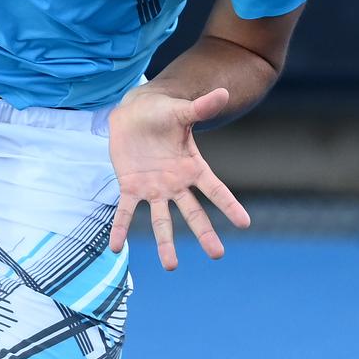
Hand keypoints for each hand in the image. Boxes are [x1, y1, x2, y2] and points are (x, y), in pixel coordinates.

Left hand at [108, 87, 250, 269]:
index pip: (214, 188)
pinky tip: (114, 247)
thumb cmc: (163, 112)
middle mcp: (175, 183)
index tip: (245, 222)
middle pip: (193, 212)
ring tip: (170, 266)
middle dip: (204, 232)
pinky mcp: (130, 187)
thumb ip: (201, 107)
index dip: (229, 204)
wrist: (134, 113)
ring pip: (161, 220)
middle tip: (217, 254)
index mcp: (191, 167)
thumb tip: (224, 92)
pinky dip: (120, 228)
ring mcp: (153, 188)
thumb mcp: (181, 111)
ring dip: (165, 243)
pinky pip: (125, 211)